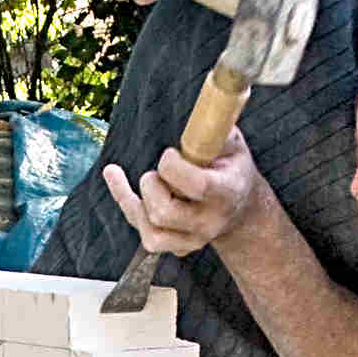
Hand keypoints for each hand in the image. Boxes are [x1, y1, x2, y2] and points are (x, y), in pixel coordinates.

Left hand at [103, 127, 260, 256]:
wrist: (241, 209)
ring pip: (151, 233)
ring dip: (136, 202)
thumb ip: (215, 129)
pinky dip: (127, 206)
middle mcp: (209, 221)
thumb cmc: (232, 169)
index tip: (169, 153)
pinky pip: (145, 235)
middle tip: (157, 173)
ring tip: (147, 180)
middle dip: (151, 186)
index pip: (197, 185)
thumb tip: (200, 109)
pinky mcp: (177, 247)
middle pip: (164, 213)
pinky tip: (116, 179)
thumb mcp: (233, 144)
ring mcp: (193, 239)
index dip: (173, 167)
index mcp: (226, 192)